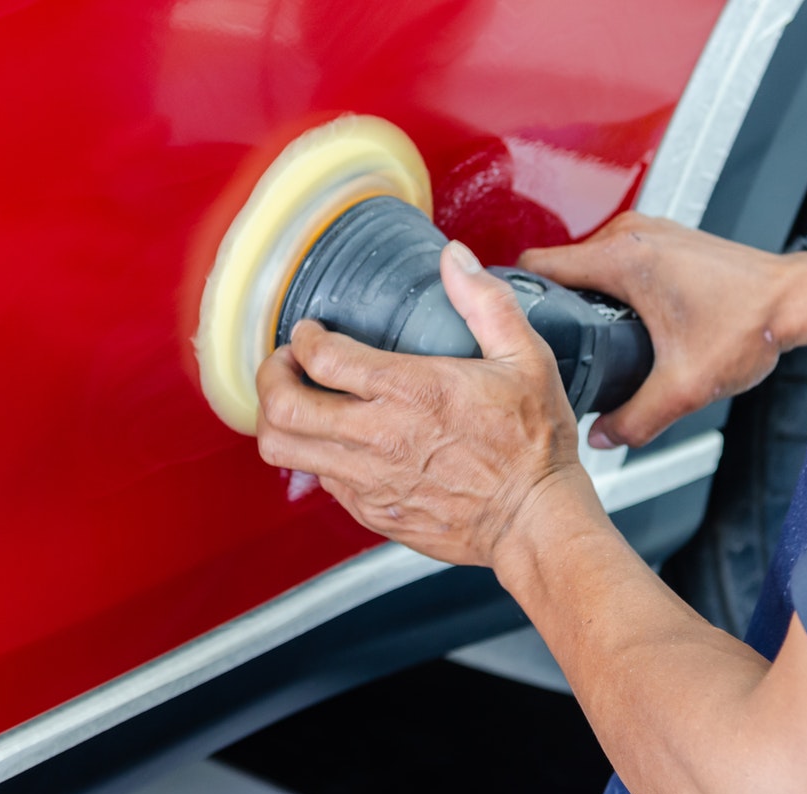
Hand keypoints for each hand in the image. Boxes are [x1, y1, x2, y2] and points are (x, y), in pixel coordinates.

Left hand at [255, 241, 590, 567]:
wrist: (536, 522)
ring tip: (294, 401)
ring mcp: (369, 479)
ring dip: (277, 418)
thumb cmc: (533, 444)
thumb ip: (485, 302)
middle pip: (282, 406)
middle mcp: (379, 437)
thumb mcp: (525, 358)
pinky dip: (313, 455)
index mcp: (412, 390)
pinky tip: (337, 440)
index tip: (308, 331)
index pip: (322, 357)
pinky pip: (317, 480)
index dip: (303, 337)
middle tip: (285, 363)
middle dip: (270, 375)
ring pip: (284, 448)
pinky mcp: (370, 511)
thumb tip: (455, 258)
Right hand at [518, 212, 791, 448]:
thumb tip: (601, 436)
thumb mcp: (684, 387)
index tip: (507, 319)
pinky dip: (605, 285)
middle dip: (550, 303)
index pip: (535, 265)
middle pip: (557, 266)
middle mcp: (629, 236)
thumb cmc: (753, 322)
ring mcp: (646, 233)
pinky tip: (619, 317)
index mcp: (621, 260)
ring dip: (580, 293)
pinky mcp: (660, 241)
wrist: (796, 301)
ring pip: (585, 261)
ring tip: (585, 330)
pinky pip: (611, 259)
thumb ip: (634, 420)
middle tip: (550, 340)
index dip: (514, 297)